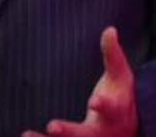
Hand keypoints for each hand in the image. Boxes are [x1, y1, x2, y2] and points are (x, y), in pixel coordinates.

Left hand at [22, 26, 137, 136]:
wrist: (130, 128)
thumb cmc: (121, 96)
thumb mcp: (121, 76)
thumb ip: (113, 55)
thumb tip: (110, 29)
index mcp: (116, 111)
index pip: (112, 108)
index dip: (104, 105)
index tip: (94, 101)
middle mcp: (103, 132)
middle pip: (87, 134)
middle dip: (70, 132)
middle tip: (52, 125)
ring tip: (28, 135)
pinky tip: (25, 136)